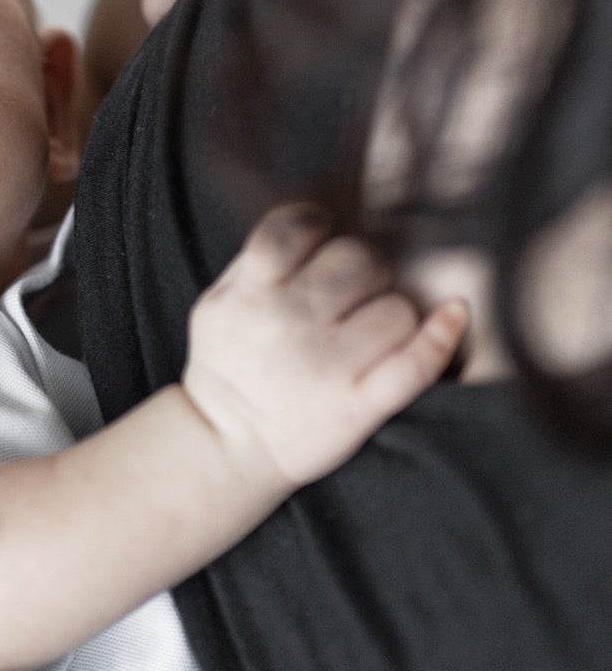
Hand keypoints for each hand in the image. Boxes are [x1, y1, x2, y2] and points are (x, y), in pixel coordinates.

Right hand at [183, 205, 469, 486]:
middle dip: (360, 272)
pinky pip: (416, 362)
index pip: (297, 229)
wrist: (224, 446)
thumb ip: (254, 263)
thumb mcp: (215, 306)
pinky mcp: (359, 405)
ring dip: (389, 313)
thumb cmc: (225, 367)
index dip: (315, 227)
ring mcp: (328, 366)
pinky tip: (453, 314)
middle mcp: (289, 323)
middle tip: (347, 297)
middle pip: (358, 261)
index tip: (319, 245)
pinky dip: (441, 337)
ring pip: (396, 306)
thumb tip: (313, 224)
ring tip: (366, 333)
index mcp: (250, 294)